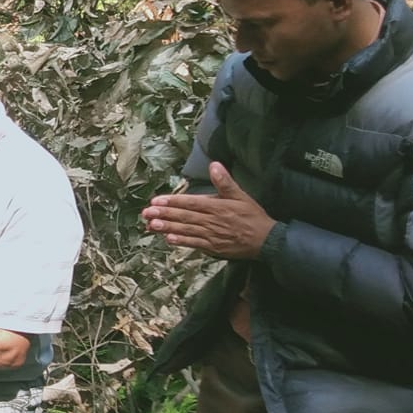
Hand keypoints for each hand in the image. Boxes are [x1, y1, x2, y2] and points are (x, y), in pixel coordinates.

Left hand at [142, 162, 274, 259]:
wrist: (266, 241)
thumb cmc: (252, 216)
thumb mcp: (241, 196)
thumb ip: (225, 182)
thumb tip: (215, 165)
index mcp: (217, 207)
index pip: (190, 203)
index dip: (172, 201)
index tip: (156, 200)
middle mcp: (211, 221)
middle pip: (184, 217)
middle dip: (164, 214)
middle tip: (146, 212)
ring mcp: (211, 235)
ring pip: (186, 230)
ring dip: (168, 227)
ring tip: (152, 225)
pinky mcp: (213, 247)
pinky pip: (194, 244)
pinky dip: (182, 241)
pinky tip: (169, 239)